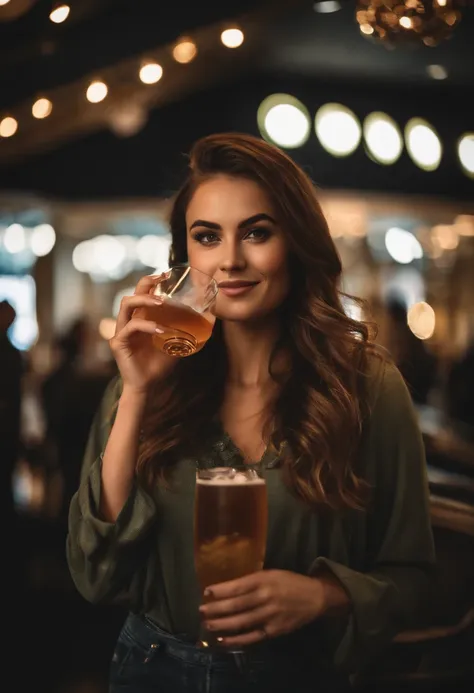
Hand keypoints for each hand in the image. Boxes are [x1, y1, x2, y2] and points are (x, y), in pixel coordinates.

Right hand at [109, 273, 176, 393]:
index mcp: (140, 319)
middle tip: (162, 281)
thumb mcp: (177, 343)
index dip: (151, 282)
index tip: (165, 274)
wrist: (148, 386)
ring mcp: (121, 331)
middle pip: (131, 294)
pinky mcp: (118, 343)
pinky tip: (161, 330)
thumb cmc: (159, 365)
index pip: (141, 294)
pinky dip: (147, 326)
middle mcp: (128, 322)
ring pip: (126, 305)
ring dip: (145, 301)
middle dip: (146, 284)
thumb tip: (209, 318)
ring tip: (162, 303)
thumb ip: (186, 330)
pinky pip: (131, 327)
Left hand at [199, 569, 345, 648]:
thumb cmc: (289, 582)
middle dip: (216, 608)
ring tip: (207, 625)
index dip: (221, 590)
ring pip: (241, 621)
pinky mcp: (274, 630)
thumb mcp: (271, 574)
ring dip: (222, 624)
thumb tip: (227, 588)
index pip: (237, 586)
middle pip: (236, 605)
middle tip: (201, 611)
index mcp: (264, 579)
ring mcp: (270, 615)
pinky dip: (236, 640)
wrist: (314, 597)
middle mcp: (265, 597)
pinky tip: (223, 640)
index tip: (206, 592)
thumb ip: (251, 581)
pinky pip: (252, 637)